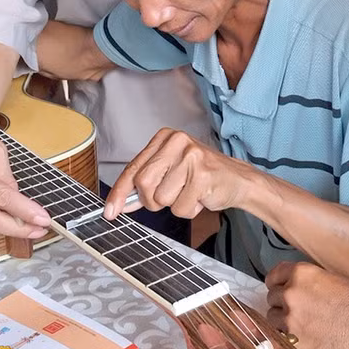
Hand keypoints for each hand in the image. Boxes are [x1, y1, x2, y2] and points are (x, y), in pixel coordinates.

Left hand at [104, 128, 249, 220]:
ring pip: (162, 198)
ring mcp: (191, 157)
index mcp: (165, 137)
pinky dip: (189, 209)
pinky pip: (181, 207)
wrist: (238, 179)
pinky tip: (200, 196)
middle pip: (143, 183)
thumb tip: (120, 203)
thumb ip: (146, 183)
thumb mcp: (171, 171)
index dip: (119, 192)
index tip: (110, 211)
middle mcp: (177, 141)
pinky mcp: (203, 175)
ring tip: (190, 193)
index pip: (133, 168)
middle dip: (152, 200)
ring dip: (175, 205)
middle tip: (170, 197)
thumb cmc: (202, 176)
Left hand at [265, 261, 348, 348]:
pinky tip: (302, 339)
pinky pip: (280, 338)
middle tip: (295, 309)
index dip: (277, 282)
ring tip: (299, 326)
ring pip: (272, 318)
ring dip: (282, 321)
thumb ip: (312, 280)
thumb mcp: (336, 280)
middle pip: (272, 297)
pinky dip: (287, 338)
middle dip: (281, 302)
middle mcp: (291, 294)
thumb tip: (301, 285)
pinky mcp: (293, 343)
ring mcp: (290, 320)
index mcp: (302, 274)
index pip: (275, 274)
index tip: (278, 287)